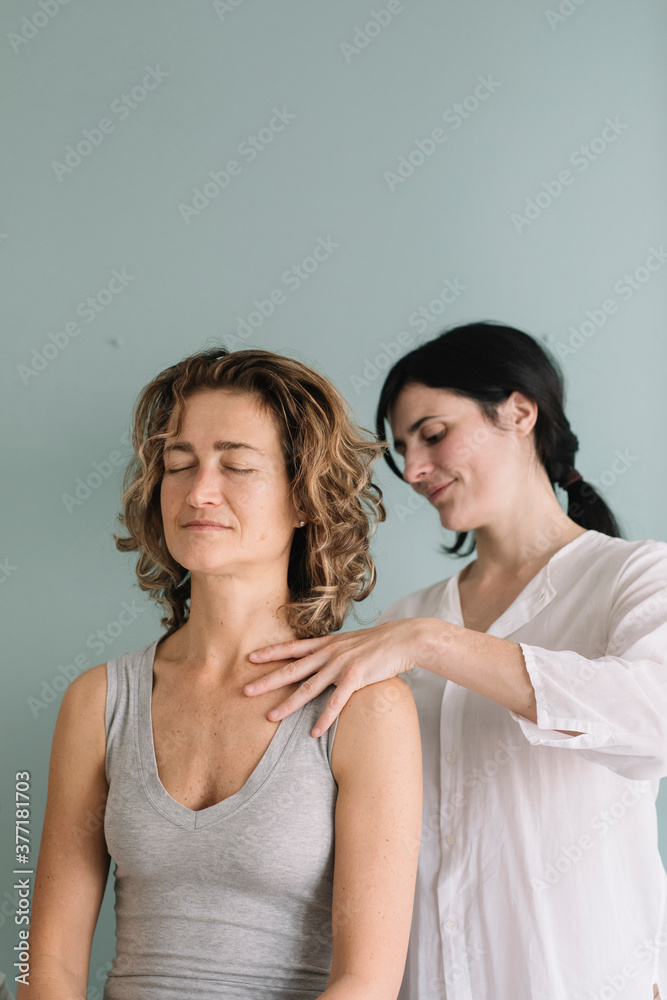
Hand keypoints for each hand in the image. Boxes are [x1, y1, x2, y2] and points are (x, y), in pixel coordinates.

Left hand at [244, 619, 429, 735]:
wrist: (405, 638)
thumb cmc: (380, 643)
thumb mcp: (352, 642)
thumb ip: (335, 650)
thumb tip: (323, 658)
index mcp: (327, 643)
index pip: (293, 648)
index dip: (271, 653)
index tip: (250, 658)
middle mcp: (330, 653)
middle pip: (292, 669)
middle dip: (267, 680)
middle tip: (245, 690)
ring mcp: (341, 665)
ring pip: (308, 688)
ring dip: (288, 704)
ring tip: (270, 717)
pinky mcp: (356, 678)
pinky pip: (336, 702)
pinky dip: (324, 718)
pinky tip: (314, 732)